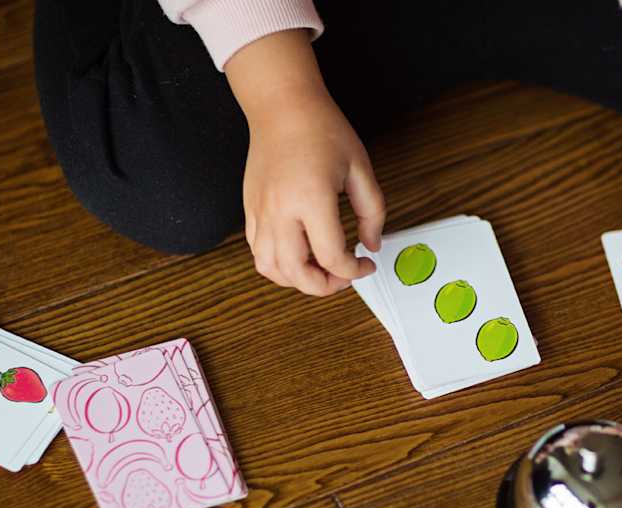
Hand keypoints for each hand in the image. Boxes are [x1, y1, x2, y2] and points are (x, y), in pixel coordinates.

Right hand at [227, 31, 385, 295]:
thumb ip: (372, 211)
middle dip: (325, 286)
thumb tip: (371, 245)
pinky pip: (257, 253)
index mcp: (311, 199)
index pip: (331, 257)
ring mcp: (260, 212)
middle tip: (344, 277)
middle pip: (297, 273)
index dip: (353, 270)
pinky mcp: (249, 210)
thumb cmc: (321, 130)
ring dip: (297, 281)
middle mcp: (280, 211)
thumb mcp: (360, 168)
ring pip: (271, 269)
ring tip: (320, 271)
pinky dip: (277, 266)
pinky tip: (298, 257)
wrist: (282, 106)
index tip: (366, 263)